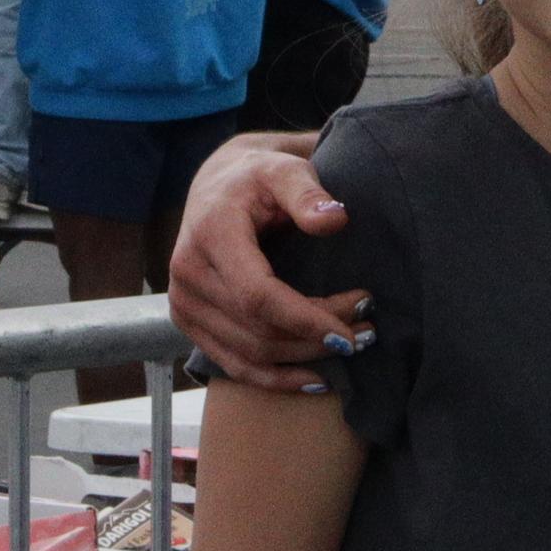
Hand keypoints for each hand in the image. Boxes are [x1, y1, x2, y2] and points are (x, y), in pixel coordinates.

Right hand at [169, 133, 365, 391]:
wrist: (217, 186)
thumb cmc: (258, 177)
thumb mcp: (284, 169)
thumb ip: (307, 192)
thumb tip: (336, 219)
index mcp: (210, 234)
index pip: (257, 295)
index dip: (306, 319)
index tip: (352, 325)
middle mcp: (188, 273)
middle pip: (258, 329)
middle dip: (316, 337)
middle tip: (367, 331)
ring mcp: (184, 303)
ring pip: (250, 353)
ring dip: (304, 359)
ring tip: (352, 347)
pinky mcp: (188, 323)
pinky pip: (233, 365)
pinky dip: (274, 379)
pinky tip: (314, 381)